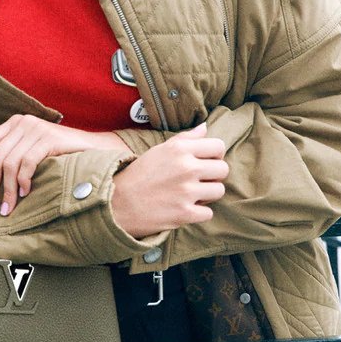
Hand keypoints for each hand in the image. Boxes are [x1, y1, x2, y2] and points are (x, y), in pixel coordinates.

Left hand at [0, 114, 125, 216]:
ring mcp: (35, 129)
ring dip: (7, 190)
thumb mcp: (31, 151)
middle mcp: (21, 123)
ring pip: (8, 163)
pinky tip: (26, 193)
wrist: (95, 148)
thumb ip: (11, 156)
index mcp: (12, 124)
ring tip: (8, 208)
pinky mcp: (48, 138)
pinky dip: (23, 181)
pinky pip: (27, 163)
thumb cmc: (61, 155)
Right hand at [110, 122, 227, 238]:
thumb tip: (205, 128)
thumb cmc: (139, 175)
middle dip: (213, 176)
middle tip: (198, 181)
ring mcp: (187, 191)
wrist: (117, 203)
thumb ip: (185, 139)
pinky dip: (198, 213)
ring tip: (191, 195)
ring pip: (219, 191)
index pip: (218, 146)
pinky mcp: (185, 213)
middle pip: (223, 170)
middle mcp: (186, 167)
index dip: (214, 156)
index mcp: (180, 149)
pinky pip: (208, 213)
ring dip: (207, 195)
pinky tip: (184, 208)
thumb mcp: (159, 150)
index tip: (205, 162)